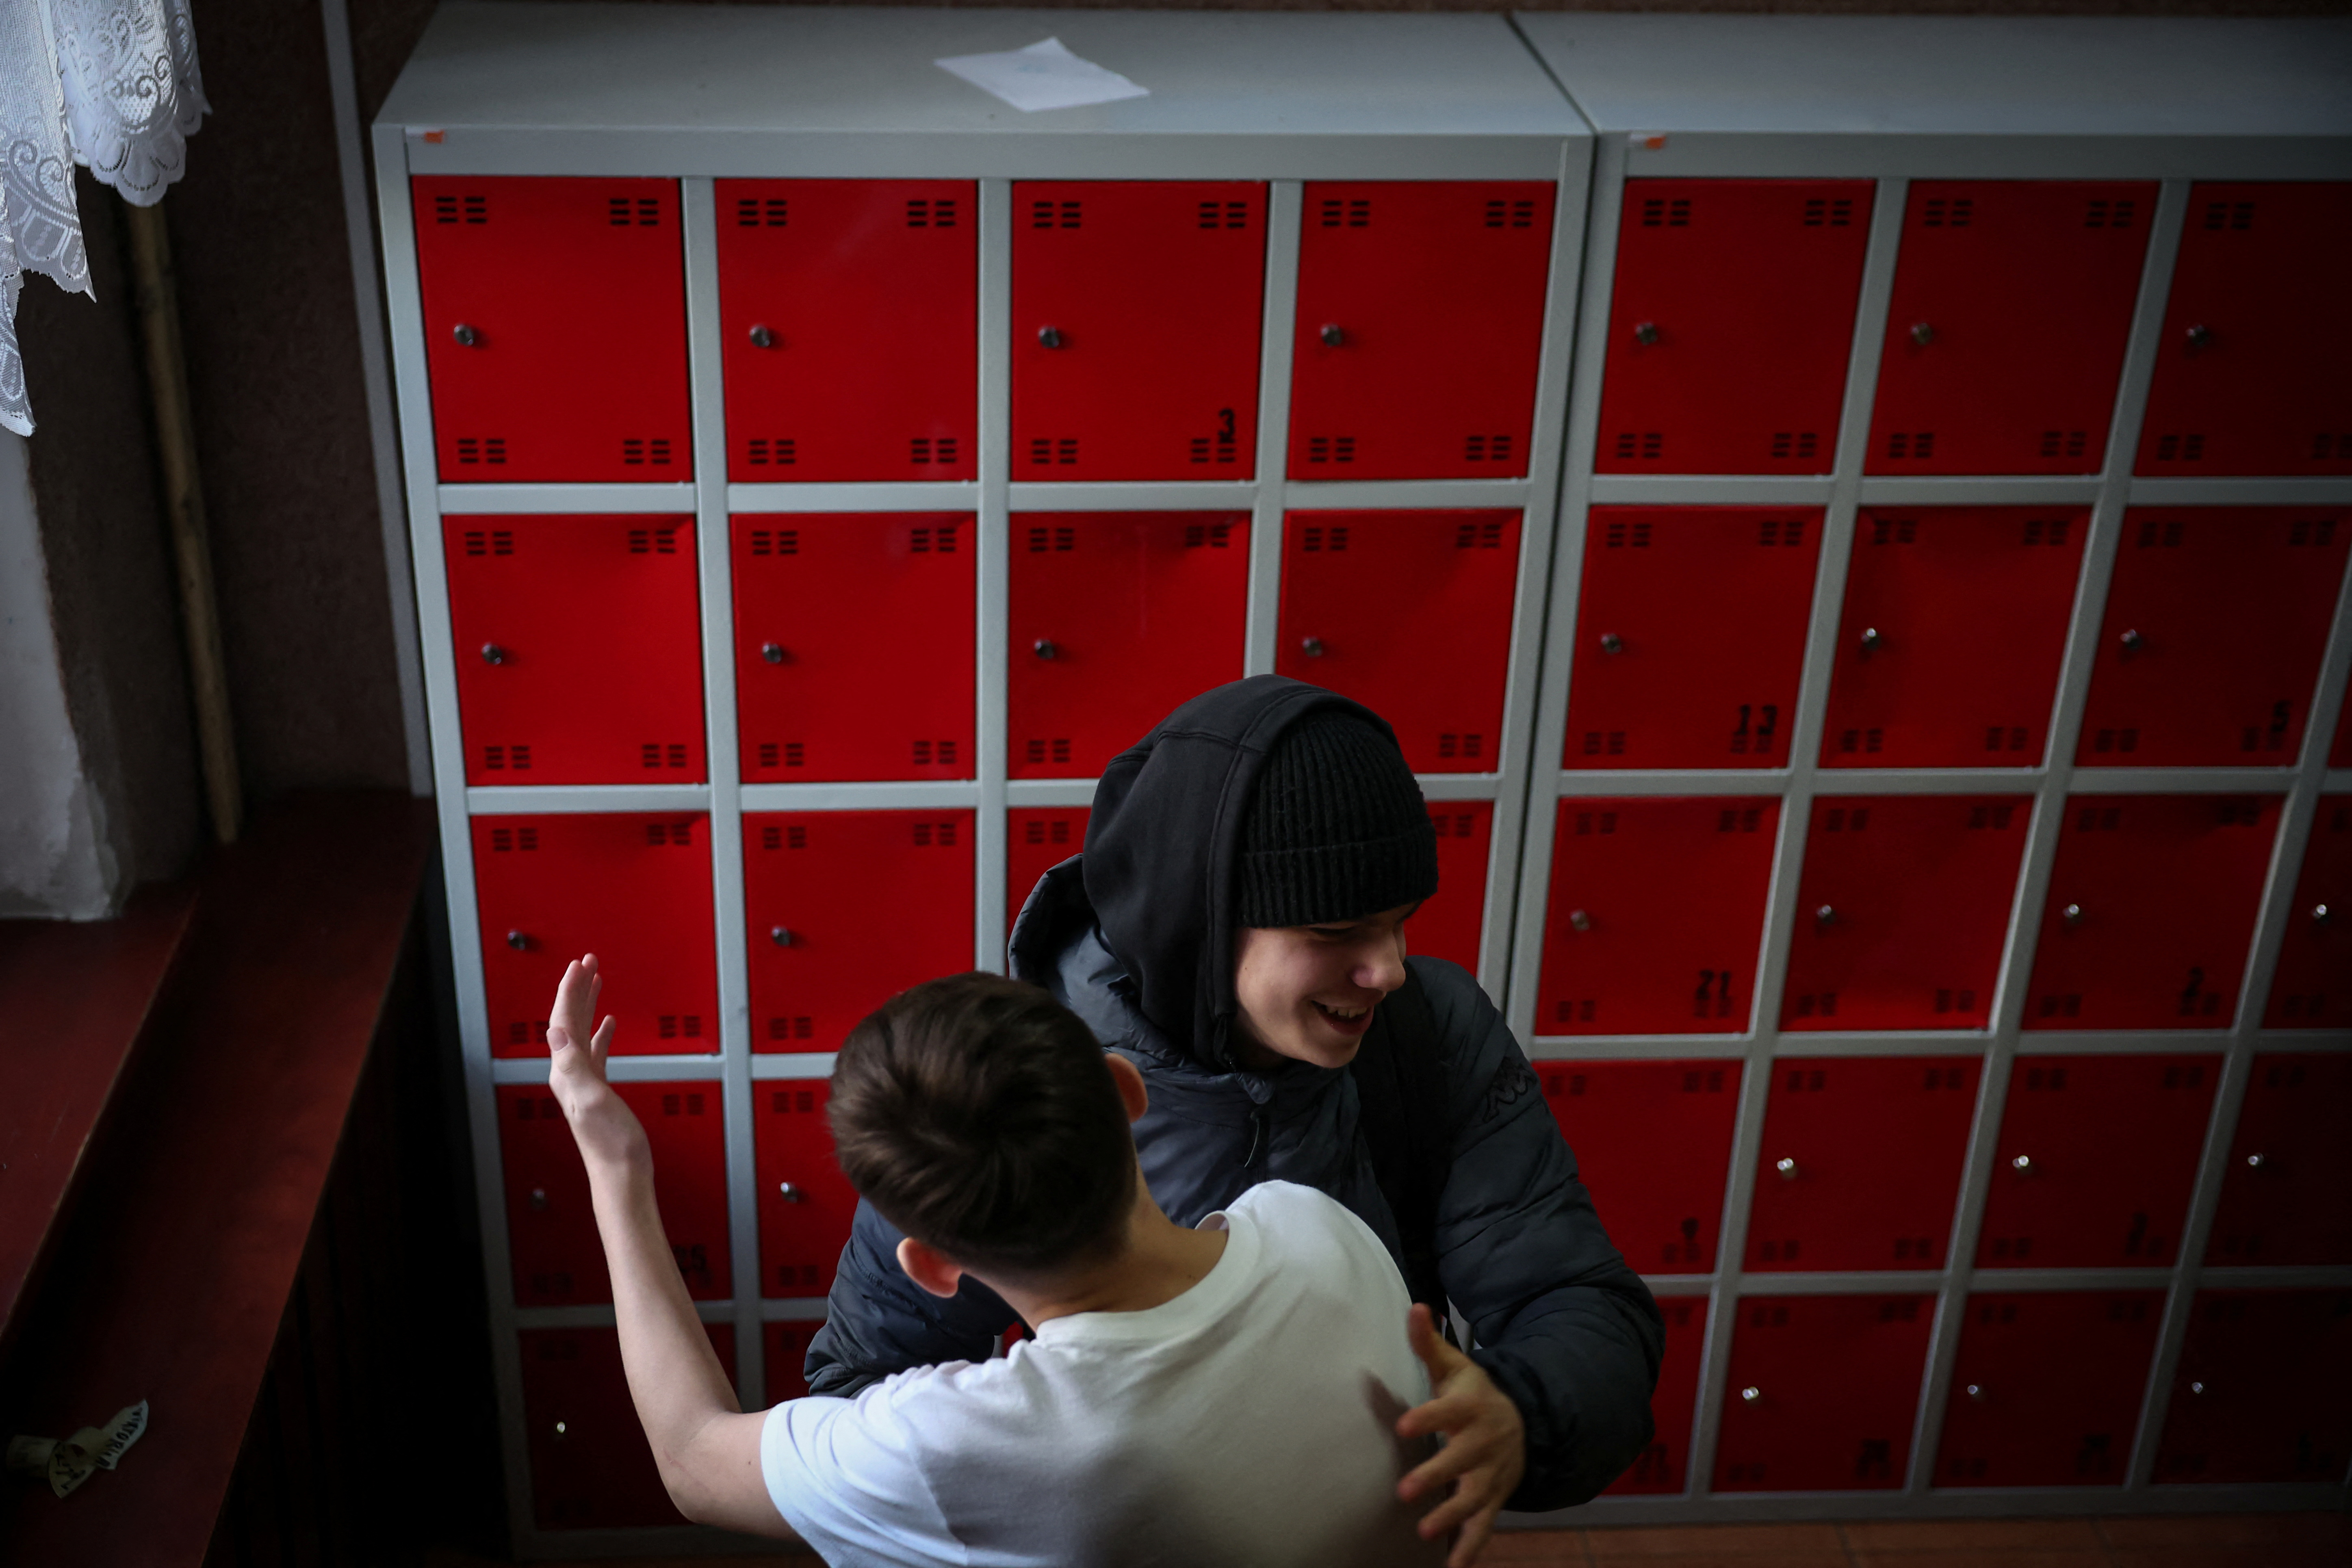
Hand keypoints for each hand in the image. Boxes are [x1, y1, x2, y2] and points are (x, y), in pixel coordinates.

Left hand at [546, 954, 647, 1170]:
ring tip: (596, 979)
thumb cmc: (611, 1143)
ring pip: (582, 1031)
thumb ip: (571, 1064)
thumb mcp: (591, 1098)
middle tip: (588, 961)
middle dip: (577, 989)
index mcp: (566, 1073)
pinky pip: (596, 1050)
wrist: (622, 1172)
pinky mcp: (599, 1089)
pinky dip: (602, 1031)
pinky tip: (609, 1023)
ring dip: (588, 1004)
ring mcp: (583, 1081)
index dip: (569, 991)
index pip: (562, 1022)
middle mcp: (570, 1074)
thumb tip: (554, 1030)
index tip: (578, 965)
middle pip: (569, 1021)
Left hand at [1396, 1303, 1525, 1567]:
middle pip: (1460, 1460)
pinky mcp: (1495, 1499)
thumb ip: (1429, 1343)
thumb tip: (1415, 1307)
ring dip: (1450, 1516)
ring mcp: (1491, 1474)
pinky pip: (1484, 1526)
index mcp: (1470, 1408)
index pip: (1447, 1411)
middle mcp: (1483, 1443)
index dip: (1427, 1418)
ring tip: (1424, 1532)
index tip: (1403, 1425)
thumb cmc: (1474, 1392)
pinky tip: (1453, 1567)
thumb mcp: (1455, 1366)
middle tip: (1404, 1490)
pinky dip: (1471, 1548)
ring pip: (1473, 1498)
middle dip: (1435, 1475)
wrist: (1522, 1421)